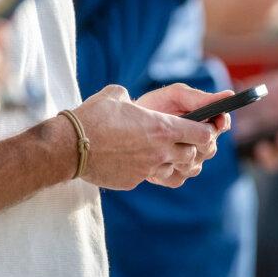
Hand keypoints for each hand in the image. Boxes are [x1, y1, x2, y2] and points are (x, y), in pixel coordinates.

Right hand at [73, 84, 228, 189]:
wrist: (70, 147)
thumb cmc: (94, 117)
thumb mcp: (115, 95)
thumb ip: (130, 99)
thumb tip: (129, 100)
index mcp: (162, 127)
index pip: (202, 134)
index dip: (207, 131)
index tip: (205, 127)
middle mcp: (160, 151)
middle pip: (192, 155)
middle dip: (192, 148)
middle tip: (184, 140)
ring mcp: (147, 169)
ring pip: (175, 171)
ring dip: (174, 162)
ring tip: (165, 152)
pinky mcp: (133, 181)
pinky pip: (151, 177)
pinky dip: (151, 170)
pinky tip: (140, 161)